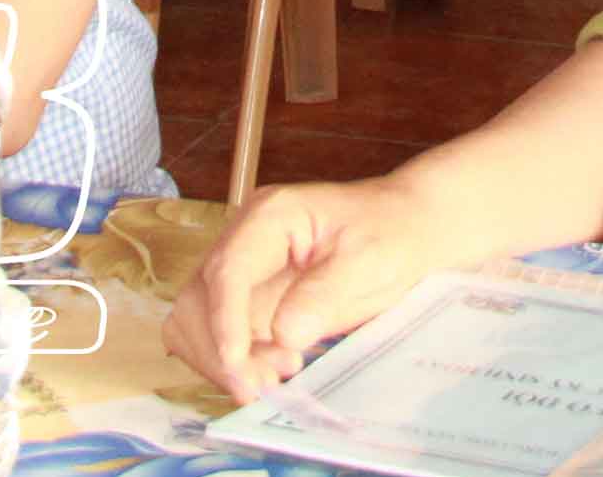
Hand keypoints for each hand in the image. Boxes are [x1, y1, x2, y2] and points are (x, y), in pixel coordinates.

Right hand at [165, 179, 445, 401]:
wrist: (404, 230)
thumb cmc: (390, 232)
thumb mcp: (371, 259)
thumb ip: (326, 292)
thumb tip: (283, 333)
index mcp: (270, 216)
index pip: (228, 270)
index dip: (224, 320)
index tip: (237, 363)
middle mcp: (244, 240)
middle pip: (199, 298)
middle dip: (221, 349)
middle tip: (263, 385)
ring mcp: (243, 270)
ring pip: (198, 321)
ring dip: (224, 359)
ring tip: (274, 379)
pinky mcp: (249, 298)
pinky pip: (220, 335)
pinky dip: (235, 361)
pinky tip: (274, 370)